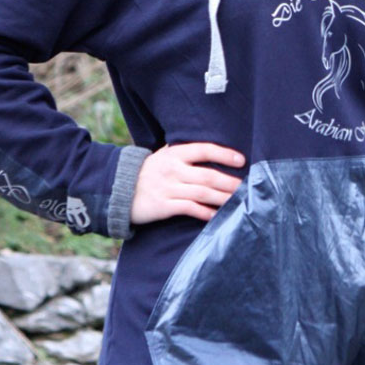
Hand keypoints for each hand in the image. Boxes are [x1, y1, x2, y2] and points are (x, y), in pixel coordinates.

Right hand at [130, 142, 245, 224]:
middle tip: (247, 187)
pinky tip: (217, 215)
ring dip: (222, 198)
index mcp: (175, 153)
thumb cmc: (147, 172)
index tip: (241, 159)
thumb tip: (213, 152)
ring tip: (238, 201)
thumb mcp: (164, 156)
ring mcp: (168, 188)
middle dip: (230, 182)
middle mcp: (173, 169)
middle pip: (208, 175)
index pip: (204, 149)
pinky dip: (205, 212)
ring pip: (202, 192)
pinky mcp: (164, 206)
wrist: (117, 188)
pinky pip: (189, 208)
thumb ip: (185, 154)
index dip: (224, 154)